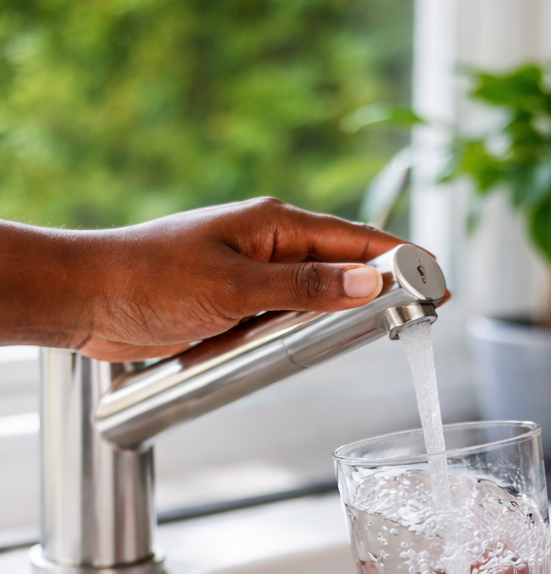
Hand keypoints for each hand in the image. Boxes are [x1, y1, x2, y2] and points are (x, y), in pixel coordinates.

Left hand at [0, 198, 399, 360]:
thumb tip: (368, 281)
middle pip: (345, 267)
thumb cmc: (150, 277)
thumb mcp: (235, 285)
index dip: (402, 260)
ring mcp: (256, 279)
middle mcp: (271, 247)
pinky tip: (320, 348)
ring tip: (380, 333)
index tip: (438, 281)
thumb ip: (304, 287)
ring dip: (342, 316)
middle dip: (382, 290)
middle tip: (419, 317)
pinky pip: (288, 320)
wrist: (88, 299)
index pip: (357, 239)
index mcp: (275, 224)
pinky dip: (308, 334)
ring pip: (319, 298)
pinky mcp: (239, 308)